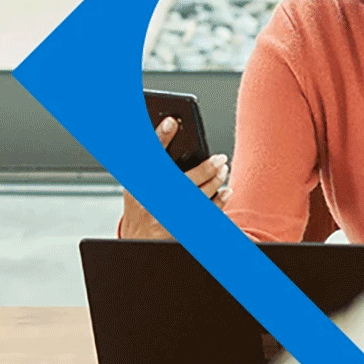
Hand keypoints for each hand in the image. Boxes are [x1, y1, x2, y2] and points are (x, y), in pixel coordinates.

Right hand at [118, 116, 232, 239]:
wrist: (138, 242)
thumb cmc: (141, 207)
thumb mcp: (137, 185)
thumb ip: (153, 165)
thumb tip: (171, 133)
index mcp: (137, 186)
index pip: (148, 158)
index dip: (159, 137)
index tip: (172, 121)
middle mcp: (148, 202)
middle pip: (181, 181)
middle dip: (205, 168)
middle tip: (220, 158)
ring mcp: (164, 218)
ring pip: (196, 198)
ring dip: (215, 182)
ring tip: (223, 170)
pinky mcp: (179, 230)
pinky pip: (204, 215)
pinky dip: (218, 202)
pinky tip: (226, 191)